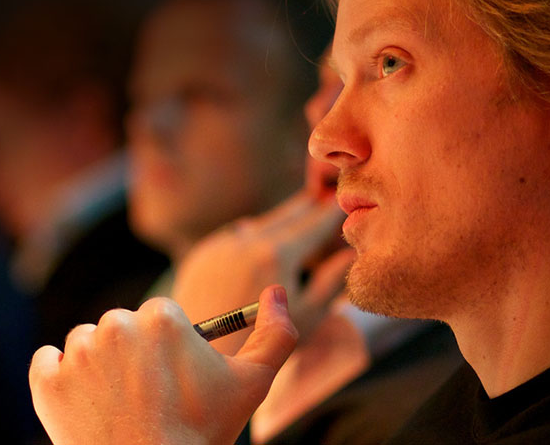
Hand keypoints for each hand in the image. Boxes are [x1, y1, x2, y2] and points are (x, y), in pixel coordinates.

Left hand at [28, 287, 298, 444]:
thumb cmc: (203, 433)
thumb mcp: (253, 386)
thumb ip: (276, 335)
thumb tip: (275, 291)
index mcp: (161, 318)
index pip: (158, 318)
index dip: (166, 351)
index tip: (170, 379)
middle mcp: (115, 325)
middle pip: (120, 328)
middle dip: (131, 356)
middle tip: (145, 397)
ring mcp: (77, 353)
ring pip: (84, 343)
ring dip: (97, 367)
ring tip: (117, 405)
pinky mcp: (46, 380)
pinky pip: (46, 362)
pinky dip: (59, 379)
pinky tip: (83, 402)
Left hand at [171, 191, 351, 354]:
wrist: (202, 354)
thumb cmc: (263, 345)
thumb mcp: (307, 315)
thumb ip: (332, 281)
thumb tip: (349, 253)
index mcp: (276, 253)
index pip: (313, 224)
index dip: (330, 212)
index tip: (343, 200)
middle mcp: (246, 240)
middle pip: (284, 216)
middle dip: (306, 206)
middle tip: (323, 194)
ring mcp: (220, 244)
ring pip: (258, 224)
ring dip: (278, 220)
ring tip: (298, 212)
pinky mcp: (201, 254)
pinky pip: (233, 237)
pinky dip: (252, 235)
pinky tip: (260, 236)